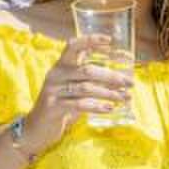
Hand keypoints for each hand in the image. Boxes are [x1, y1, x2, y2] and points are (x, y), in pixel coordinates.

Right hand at [20, 35, 131, 153]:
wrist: (37, 127)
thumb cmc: (62, 104)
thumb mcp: (75, 89)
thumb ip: (92, 81)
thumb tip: (122, 80)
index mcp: (61, 65)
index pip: (73, 46)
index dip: (90, 40)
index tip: (109, 40)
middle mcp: (56, 74)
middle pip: (87, 70)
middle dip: (112, 77)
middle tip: (130, 83)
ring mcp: (53, 90)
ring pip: (86, 88)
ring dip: (109, 93)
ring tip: (125, 98)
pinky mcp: (53, 106)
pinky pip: (79, 104)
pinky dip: (97, 106)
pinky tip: (110, 108)